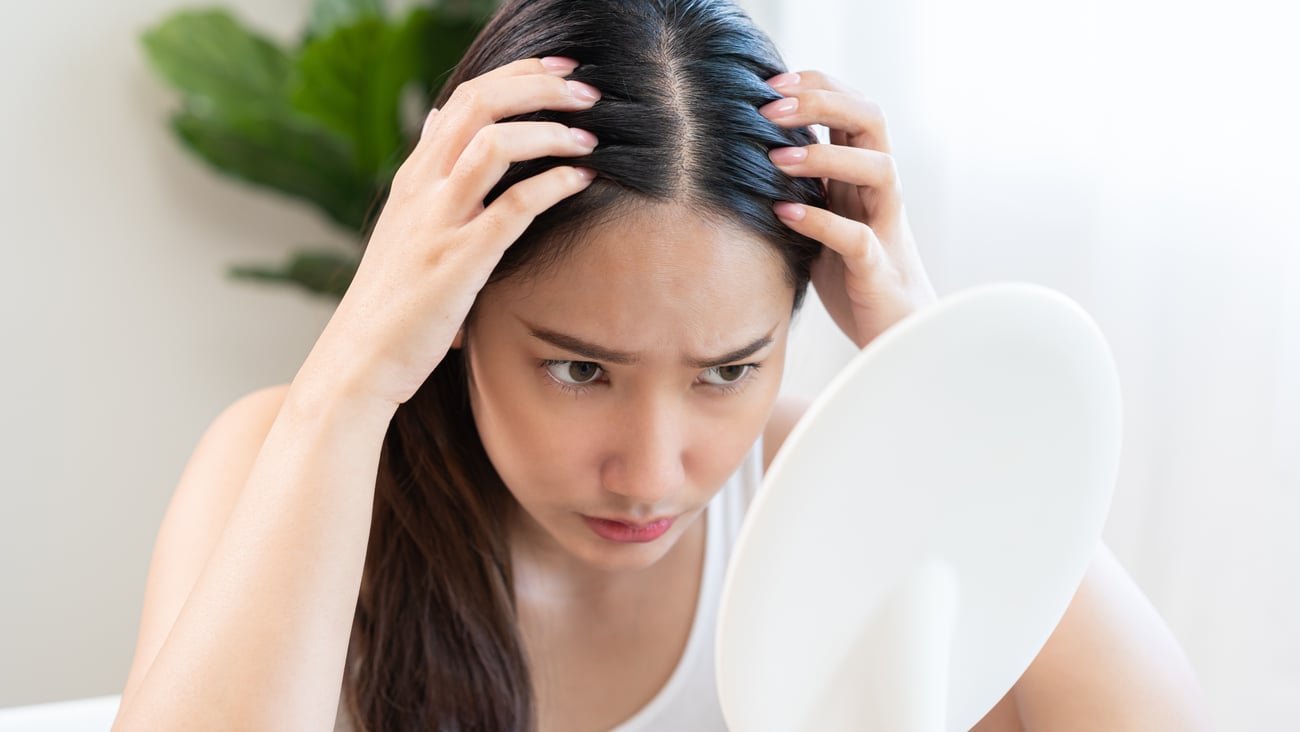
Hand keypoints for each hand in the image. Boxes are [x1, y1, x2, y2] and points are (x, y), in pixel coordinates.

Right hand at [297, 57, 601, 408]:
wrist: (359, 359)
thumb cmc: (392, 299)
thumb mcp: (403, 222)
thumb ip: (427, 172)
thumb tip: (435, 118)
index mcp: (414, 176)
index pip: (465, 98)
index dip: (517, 75)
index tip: (561, 71)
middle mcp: (423, 188)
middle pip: (480, 103)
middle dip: (539, 86)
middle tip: (587, 90)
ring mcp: (439, 221)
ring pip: (494, 143)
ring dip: (549, 130)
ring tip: (589, 138)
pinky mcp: (460, 260)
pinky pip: (512, 206)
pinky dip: (552, 184)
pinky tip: (581, 180)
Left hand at [761, 71, 936, 349]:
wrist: (892, 334)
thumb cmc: (851, 274)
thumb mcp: (820, 219)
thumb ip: (800, 186)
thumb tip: (742, 153)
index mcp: (863, 175)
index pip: (852, 106)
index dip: (816, 86)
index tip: (767, 84)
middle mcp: (879, 192)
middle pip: (871, 119)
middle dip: (822, 102)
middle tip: (769, 107)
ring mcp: (884, 228)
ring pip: (879, 169)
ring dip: (826, 157)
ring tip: (776, 159)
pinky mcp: (876, 269)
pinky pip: (857, 237)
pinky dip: (820, 222)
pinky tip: (784, 214)